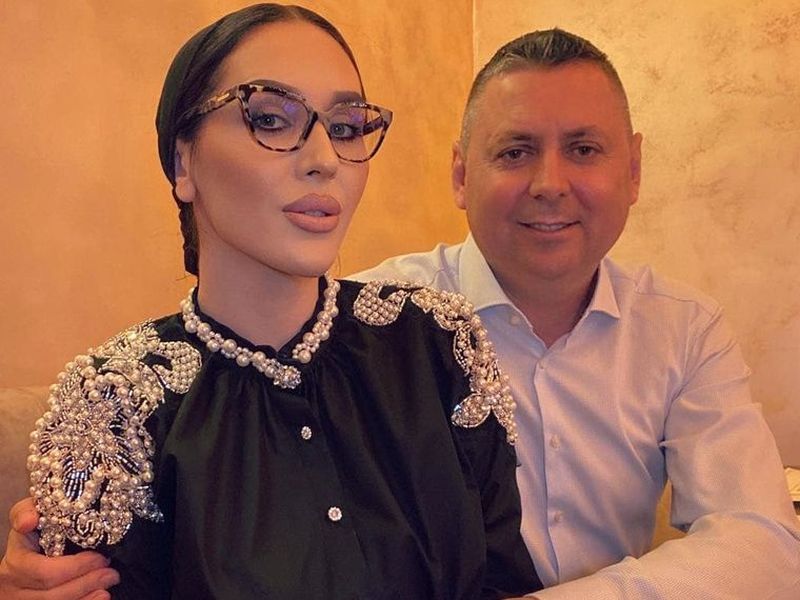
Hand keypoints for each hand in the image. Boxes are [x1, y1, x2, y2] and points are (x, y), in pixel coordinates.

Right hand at [0, 498, 119, 598]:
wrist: (29, 552)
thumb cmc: (34, 530)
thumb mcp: (29, 515)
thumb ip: (27, 511)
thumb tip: (30, 521)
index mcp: (15, 561)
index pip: (44, 572)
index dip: (75, 567)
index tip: (100, 556)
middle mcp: (13, 586)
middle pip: (53, 593)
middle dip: (88, 581)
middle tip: (111, 570)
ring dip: (87, 594)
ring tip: (110, 580)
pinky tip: (100, 596)